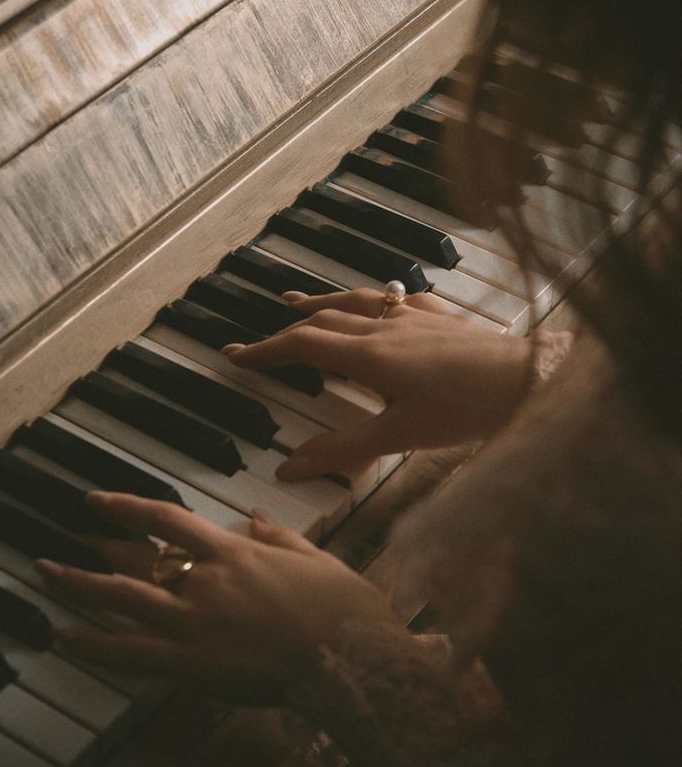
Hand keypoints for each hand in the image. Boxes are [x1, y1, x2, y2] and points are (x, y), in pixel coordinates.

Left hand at [36, 492, 398, 703]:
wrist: (355, 657)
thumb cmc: (342, 608)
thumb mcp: (314, 558)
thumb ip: (278, 536)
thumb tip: (256, 516)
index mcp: (233, 552)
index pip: (166, 519)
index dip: (126, 507)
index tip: (96, 501)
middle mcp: (206, 580)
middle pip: (133, 559)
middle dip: (91, 550)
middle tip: (54, 546)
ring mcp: (196, 621)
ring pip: (122, 598)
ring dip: (78, 586)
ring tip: (47, 577)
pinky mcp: (194, 663)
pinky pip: (131, 653)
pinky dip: (93, 644)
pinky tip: (64, 637)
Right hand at [223, 289, 531, 479]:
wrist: (531, 380)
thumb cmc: (469, 409)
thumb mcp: (401, 436)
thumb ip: (343, 450)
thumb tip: (288, 466)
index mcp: (370, 355)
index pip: (303, 345)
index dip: (265, 350)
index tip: (235, 355)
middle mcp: (387, 327)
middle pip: (323, 319)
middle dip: (284, 327)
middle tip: (256, 336)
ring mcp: (417, 317)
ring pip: (357, 300)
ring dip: (322, 301)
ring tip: (297, 301)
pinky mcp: (443, 317)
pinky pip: (398, 300)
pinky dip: (376, 300)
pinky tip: (383, 303)